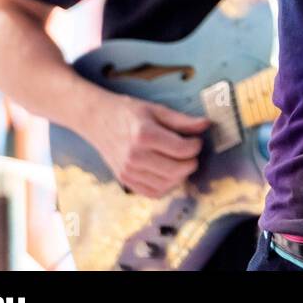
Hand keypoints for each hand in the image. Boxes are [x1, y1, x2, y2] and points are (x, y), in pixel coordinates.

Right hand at [85, 92, 209, 198]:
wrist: (96, 120)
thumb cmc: (128, 112)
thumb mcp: (156, 110)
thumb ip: (182, 120)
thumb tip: (206, 124)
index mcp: (144, 135)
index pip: (181, 149)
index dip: (195, 146)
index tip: (196, 141)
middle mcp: (135, 156)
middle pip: (176, 170)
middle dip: (191, 163)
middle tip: (192, 154)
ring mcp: (128, 171)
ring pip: (166, 184)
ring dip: (181, 176)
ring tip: (182, 163)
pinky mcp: (124, 180)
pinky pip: (152, 192)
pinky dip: (166, 186)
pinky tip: (170, 174)